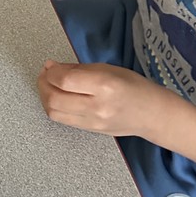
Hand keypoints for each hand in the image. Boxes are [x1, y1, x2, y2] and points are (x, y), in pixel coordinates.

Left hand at [37, 60, 159, 136]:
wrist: (151, 115)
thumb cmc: (134, 87)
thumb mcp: (108, 69)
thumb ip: (78, 69)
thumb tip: (52, 67)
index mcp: (104, 86)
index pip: (65, 81)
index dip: (51, 72)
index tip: (50, 65)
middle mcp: (96, 106)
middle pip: (54, 99)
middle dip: (43, 84)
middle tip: (45, 74)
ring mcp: (92, 122)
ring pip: (54, 112)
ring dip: (45, 97)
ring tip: (48, 85)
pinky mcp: (89, 131)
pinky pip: (62, 119)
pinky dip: (54, 107)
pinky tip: (58, 97)